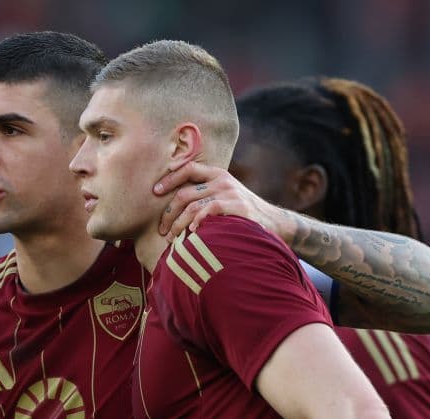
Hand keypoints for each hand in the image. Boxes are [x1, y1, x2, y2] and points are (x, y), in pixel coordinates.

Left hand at [153, 162, 298, 242]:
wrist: (274, 223)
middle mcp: (222, 181)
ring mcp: (230, 193)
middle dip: (168, 212)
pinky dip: (197, 223)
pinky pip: (209, 211)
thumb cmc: (243, 215)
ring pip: (192, 205)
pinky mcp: (237, 207)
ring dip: (178, 224)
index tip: (154, 191)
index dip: (169, 179)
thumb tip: (175, 206)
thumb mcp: (226, 197)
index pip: (188, 168)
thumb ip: (206, 195)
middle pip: (184, 193)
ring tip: (171, 238)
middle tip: (161, 229)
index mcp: (218, 175)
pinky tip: (192, 234)